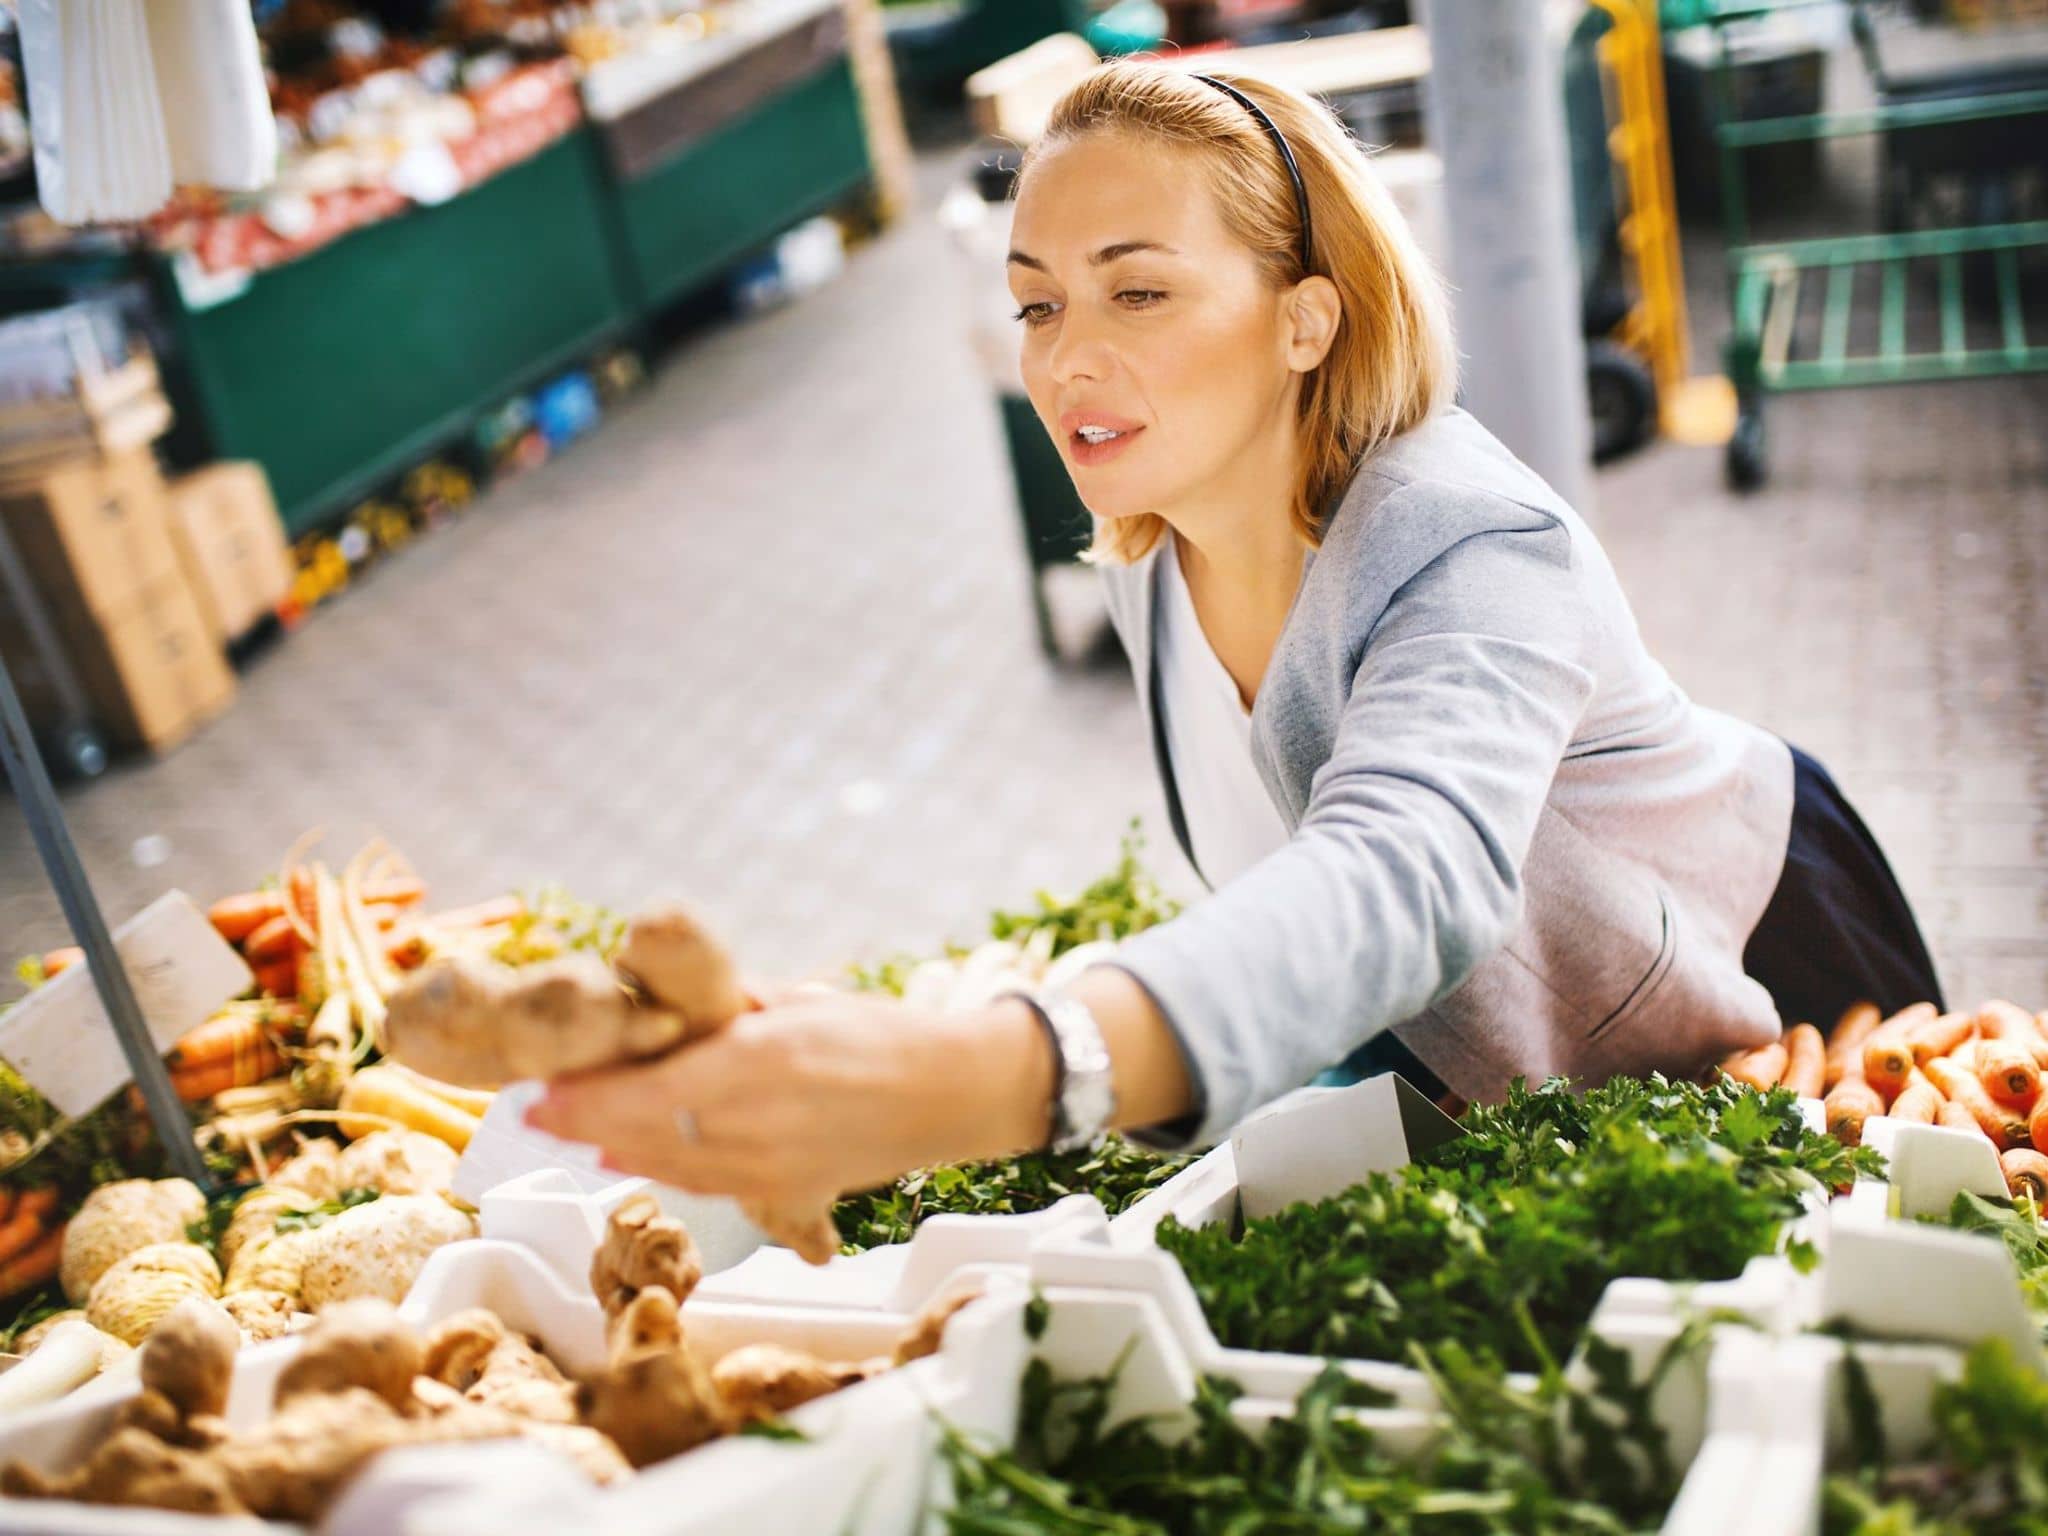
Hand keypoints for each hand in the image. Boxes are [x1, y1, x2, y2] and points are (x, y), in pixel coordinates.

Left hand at [523, 991, 1054, 1206]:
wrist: (951, 1092)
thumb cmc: (882, 1034)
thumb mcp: (800, 1004)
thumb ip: (733, 1012)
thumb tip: (674, 1008)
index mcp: (758, 1062)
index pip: (644, 1091)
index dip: (583, 1098)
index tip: (539, 1090)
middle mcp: (755, 1123)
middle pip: (644, 1134)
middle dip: (584, 1125)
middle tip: (536, 1111)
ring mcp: (771, 1167)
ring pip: (671, 1164)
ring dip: (616, 1149)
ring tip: (577, 1134)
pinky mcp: (788, 1191)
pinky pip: (708, 1183)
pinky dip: (664, 1168)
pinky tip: (632, 1158)